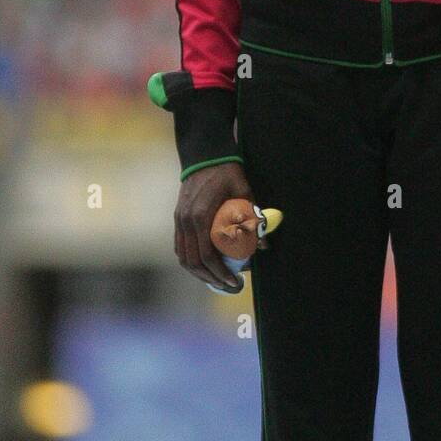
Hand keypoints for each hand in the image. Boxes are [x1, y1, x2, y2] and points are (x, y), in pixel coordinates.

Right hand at [174, 161, 255, 289]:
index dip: (219, 272)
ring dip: (199, 273)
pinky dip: (191, 260)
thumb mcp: (244, 192)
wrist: (204, 155)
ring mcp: (179, 220)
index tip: (234, 281)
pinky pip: (180, 247)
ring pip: (184, 257)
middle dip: (211, 278)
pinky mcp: (178, 218)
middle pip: (193, 261)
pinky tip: (204, 266)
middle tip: (229, 286)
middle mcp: (186, 220)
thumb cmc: (227, 172)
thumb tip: (263, 245)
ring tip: (217, 280)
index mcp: (201, 215)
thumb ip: (252, 218)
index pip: (207, 254)